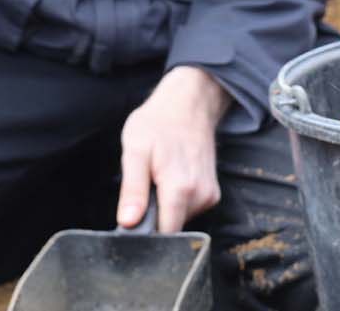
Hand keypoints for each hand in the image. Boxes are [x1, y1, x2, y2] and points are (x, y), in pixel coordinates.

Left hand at [117, 66, 231, 232]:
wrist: (190, 103)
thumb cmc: (159, 122)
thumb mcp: (135, 150)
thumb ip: (132, 190)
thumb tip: (128, 222)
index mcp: (180, 188)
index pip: (163, 236)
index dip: (144, 234)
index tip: (134, 218)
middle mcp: (200, 195)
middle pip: (170, 228)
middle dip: (153, 216)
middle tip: (144, 187)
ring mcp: (209, 195)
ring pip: (178, 219)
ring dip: (164, 206)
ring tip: (158, 178)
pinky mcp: (212, 193)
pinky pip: (188, 210)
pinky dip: (175, 200)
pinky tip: (171, 178)